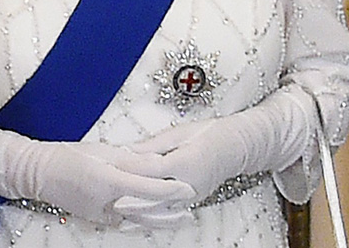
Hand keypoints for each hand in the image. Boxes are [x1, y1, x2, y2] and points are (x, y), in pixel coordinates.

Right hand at [18, 139, 195, 227]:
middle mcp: (105, 203)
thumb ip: (131, 159)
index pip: (146, 187)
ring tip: (179, 219)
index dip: (170, 189)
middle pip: (146, 211)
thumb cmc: (67, 156)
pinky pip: (124, 221)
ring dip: (159, 220)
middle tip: (191, 211)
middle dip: (170, 213)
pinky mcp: (96, 220)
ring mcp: (100, 215)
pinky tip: (152, 219)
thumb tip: (158, 163)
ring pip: (136, 220)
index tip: (189, 189)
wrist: (38, 173)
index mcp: (107, 181)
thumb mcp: (101, 151)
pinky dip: (140, 221)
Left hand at [128, 90, 312, 203]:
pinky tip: (139, 214)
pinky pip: (171, 210)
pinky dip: (154, 213)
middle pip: (155, 195)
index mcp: (186, 162)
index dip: (130, 169)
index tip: (112, 168)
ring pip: (163, 208)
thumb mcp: (179, 133)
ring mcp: (194, 195)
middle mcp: (190, 183)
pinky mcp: (195, 200)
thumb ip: (152, 145)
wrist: (238, 147)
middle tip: (109, 200)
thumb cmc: (209, 133)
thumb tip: (127, 150)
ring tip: (119, 214)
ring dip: (141, 212)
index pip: (151, 169)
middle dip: (132, 198)